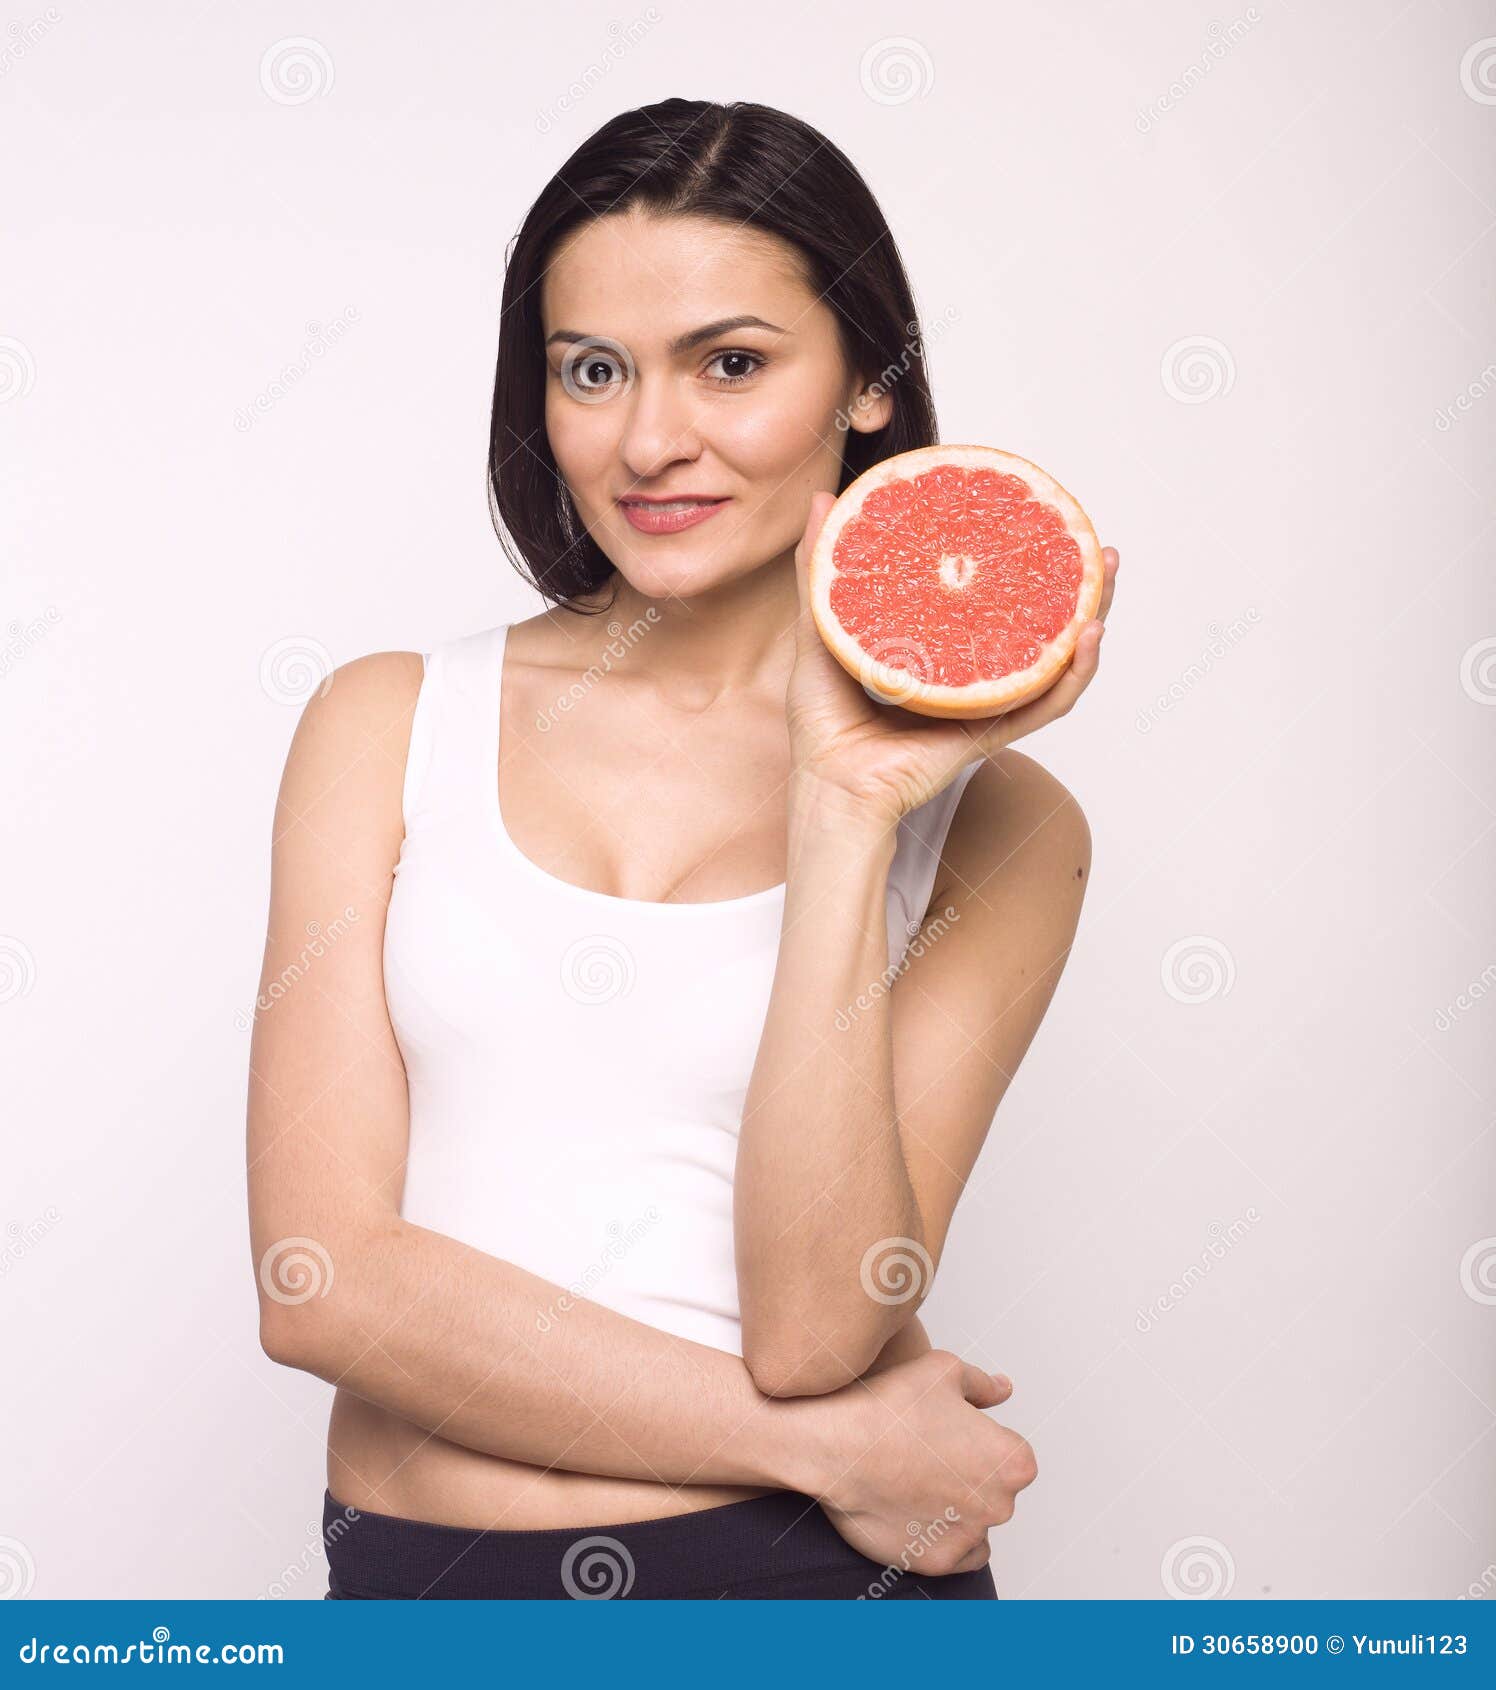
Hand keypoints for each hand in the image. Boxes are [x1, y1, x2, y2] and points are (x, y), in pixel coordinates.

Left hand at [787, 489, 1118, 824]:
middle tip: (1092, 542)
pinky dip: (1073, 673)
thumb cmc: (821, 723)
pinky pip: (1045, 703)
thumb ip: (821, 569)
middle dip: (1074, 581)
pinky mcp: (992, 731)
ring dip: (1091, 614)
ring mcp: (986, 702)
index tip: (1035, 519)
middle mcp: (970, 674)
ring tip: (1106, 570)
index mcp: (939, 650)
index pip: (990, 601)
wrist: (829, 785)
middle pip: (1038, 623)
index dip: (1019, 563)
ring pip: (1055, 657)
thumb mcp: (819, 629)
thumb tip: (825, 499)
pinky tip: (1088, 637)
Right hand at [792, 1348, 1037, 1577]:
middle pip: (993, 1488)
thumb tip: (1003, 1390)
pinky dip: (942, 1536)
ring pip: (975, 1521)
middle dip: (969, 1473)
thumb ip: (983, 1384)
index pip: (1008, 1450)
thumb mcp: (943, 1370)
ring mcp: (968, 1538)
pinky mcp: (937, 1563)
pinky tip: (915, 1510)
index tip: (946, 1431)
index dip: (976, 1437)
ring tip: (914, 1480)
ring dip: (956, 1506)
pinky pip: (956, 1552)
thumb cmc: (889, 1405)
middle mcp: (1000, 1506)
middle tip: (925, 1451)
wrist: (836, 1446)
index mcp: (1013, 1461)